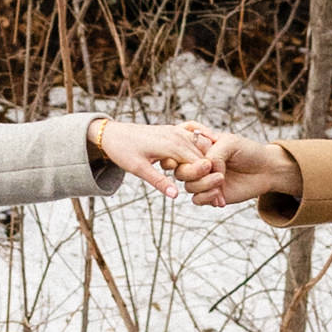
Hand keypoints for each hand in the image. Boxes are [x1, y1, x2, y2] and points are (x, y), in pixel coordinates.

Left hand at [85, 120, 205, 199]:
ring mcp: (177, 131)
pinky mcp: (174, 131)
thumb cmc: (123, 150)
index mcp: (172, 145)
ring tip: (216, 187)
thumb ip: (159, 181)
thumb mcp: (139, 169)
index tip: (215, 199)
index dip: (208, 183)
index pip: (200, 165)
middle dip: (212, 178)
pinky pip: (195, 140)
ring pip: (202, 149)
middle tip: (219, 199)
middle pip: (204, 158)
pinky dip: (202, 152)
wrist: (112, 133)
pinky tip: (206, 165)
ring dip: (209, 166)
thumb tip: (176, 195)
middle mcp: (178, 136)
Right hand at [176, 128, 297, 209]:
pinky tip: (219, 196)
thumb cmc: (249, 151)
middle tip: (209, 168)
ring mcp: (204, 180)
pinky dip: (207, 198)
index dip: (180, 157)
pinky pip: (197, 200)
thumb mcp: (230, 143)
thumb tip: (205, 170)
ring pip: (189, 186)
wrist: (266, 170)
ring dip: (203, 184)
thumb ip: (213, 154)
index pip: (181, 153)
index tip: (194, 159)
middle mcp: (199, 165)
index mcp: (200, 149)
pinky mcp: (212, 195)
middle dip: (192, 171)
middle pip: (181, 172)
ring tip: (221, 180)